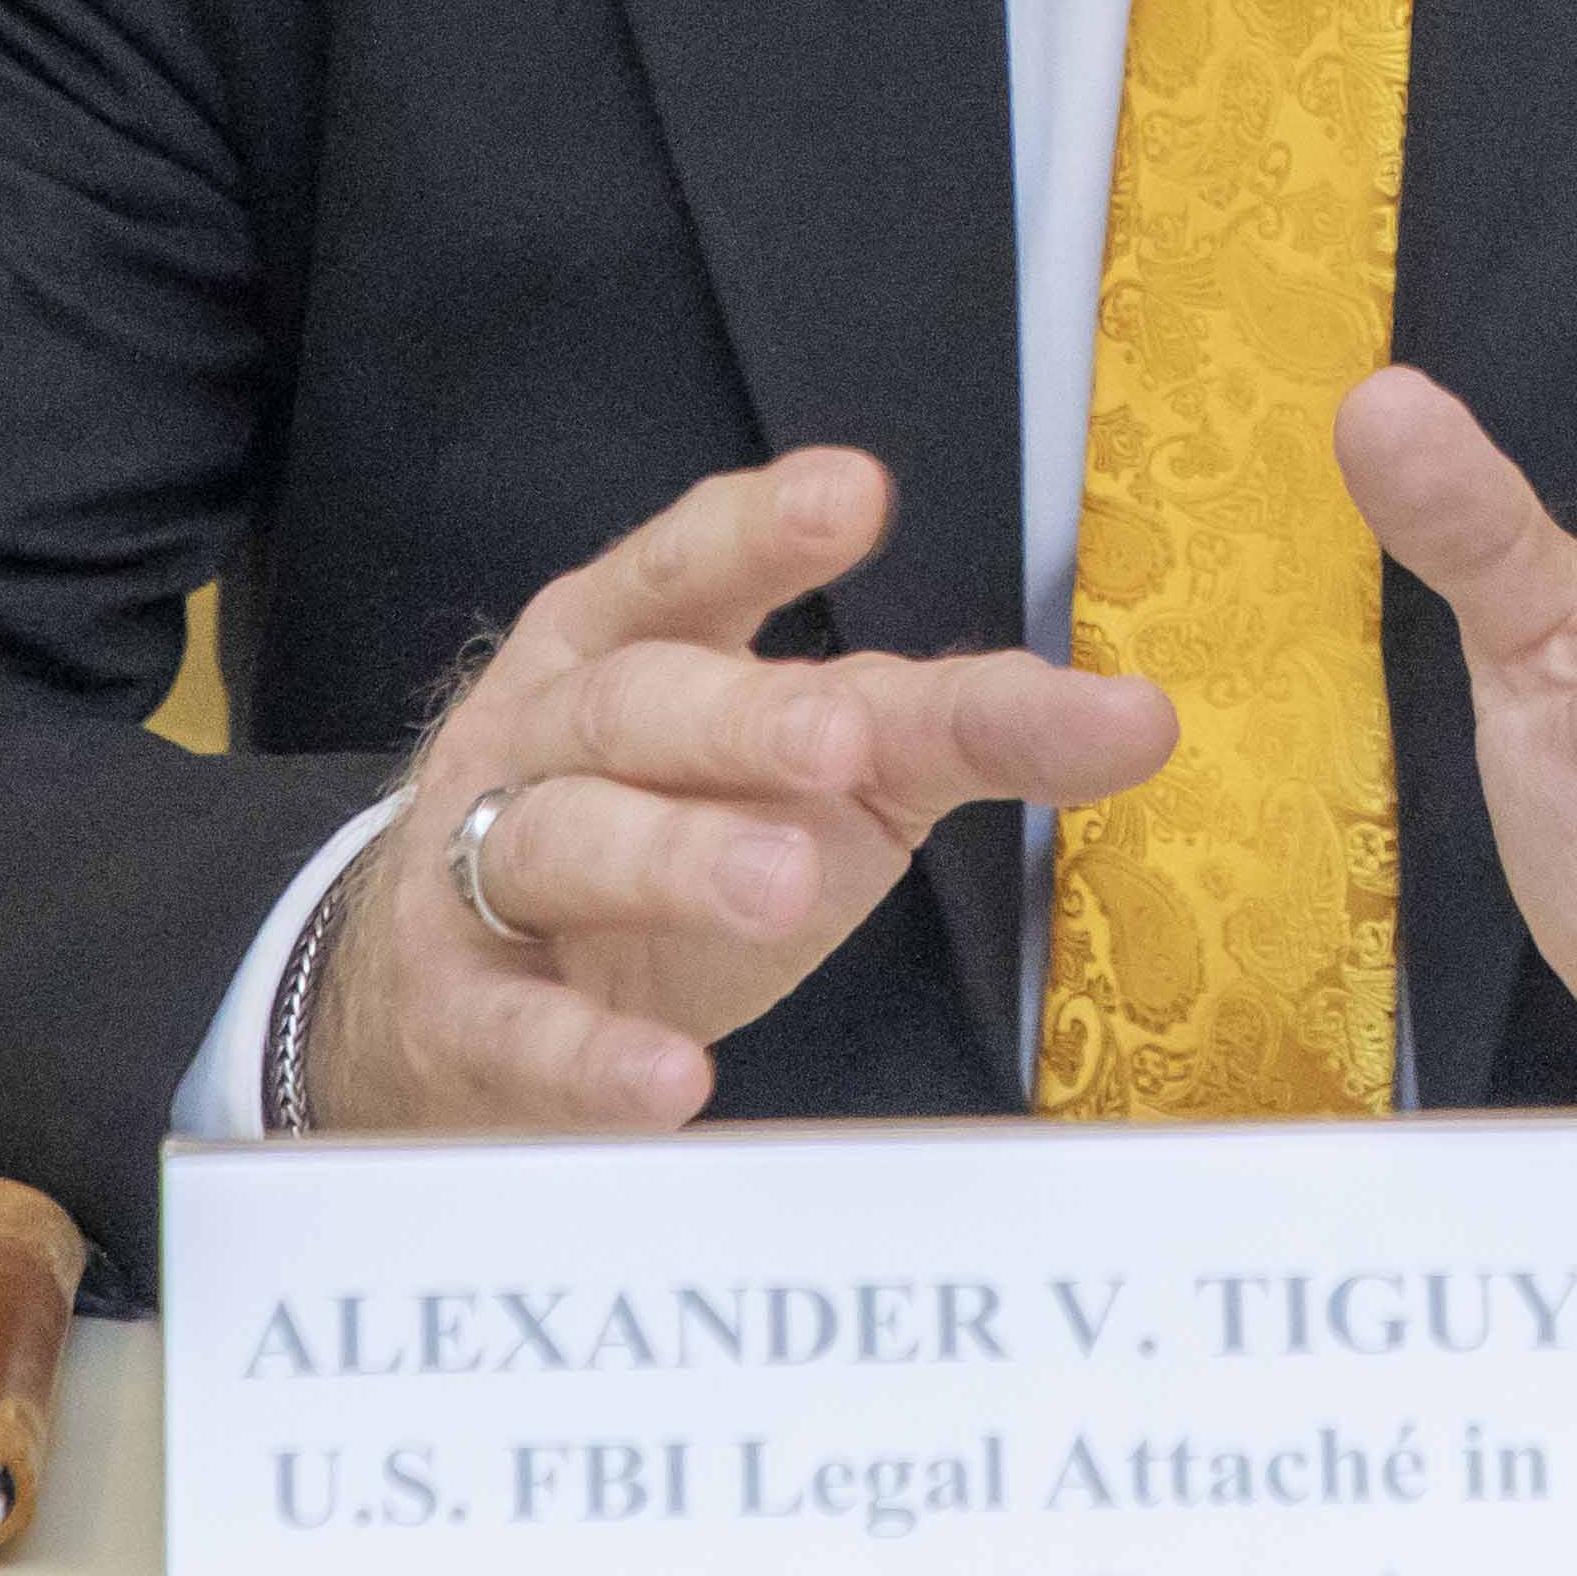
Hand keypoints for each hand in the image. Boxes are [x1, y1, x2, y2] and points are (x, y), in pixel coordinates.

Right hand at [310, 446, 1174, 1133]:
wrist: (436, 999)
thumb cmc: (667, 834)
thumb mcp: (808, 766)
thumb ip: (954, 726)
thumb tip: (1140, 716)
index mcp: (632, 642)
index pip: (692, 566)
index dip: (763, 530)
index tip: (855, 492)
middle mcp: (550, 731)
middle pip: (639, 702)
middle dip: (741, 714)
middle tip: (842, 738)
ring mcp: (487, 867)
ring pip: (569, 842)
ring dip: (676, 859)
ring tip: (783, 890)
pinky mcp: (463, 1011)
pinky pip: (522, 1026)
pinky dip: (591, 1054)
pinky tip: (671, 1083)